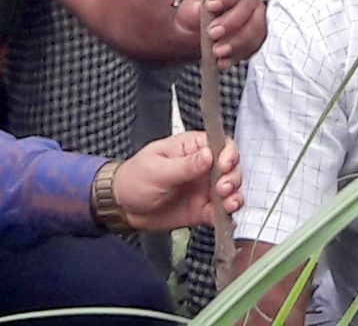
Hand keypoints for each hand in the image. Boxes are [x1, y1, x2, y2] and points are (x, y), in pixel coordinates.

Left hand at [113, 132, 242, 232]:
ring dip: (234, 195)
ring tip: (226, 201)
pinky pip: (221, 211)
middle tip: (221, 187)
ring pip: (231, 189)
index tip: (224, 165)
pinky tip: (225, 214)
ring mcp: (203, 189)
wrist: (123, 208)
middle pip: (231, 167)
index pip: (220, 144)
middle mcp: (202, 167)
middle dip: (232, 177)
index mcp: (191, 149)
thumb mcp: (157, 169)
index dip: (228, 153)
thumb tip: (209, 155)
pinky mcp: (202, 209)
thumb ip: (185, 165)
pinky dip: (227, 214)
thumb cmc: (134, 179)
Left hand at [174, 0, 266, 66]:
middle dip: (230, 23)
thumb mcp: (189, 8)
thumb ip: (195, 8)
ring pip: (255, 28)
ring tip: (216, 52)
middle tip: (212, 33)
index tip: (210, 7)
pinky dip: (238, 55)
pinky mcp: (258, 34)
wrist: (198, 29)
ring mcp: (256, 14)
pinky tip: (223, 61)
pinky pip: (254, 45)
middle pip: (248, 7)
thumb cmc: (195, 12)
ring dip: (236, 42)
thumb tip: (200, 10)